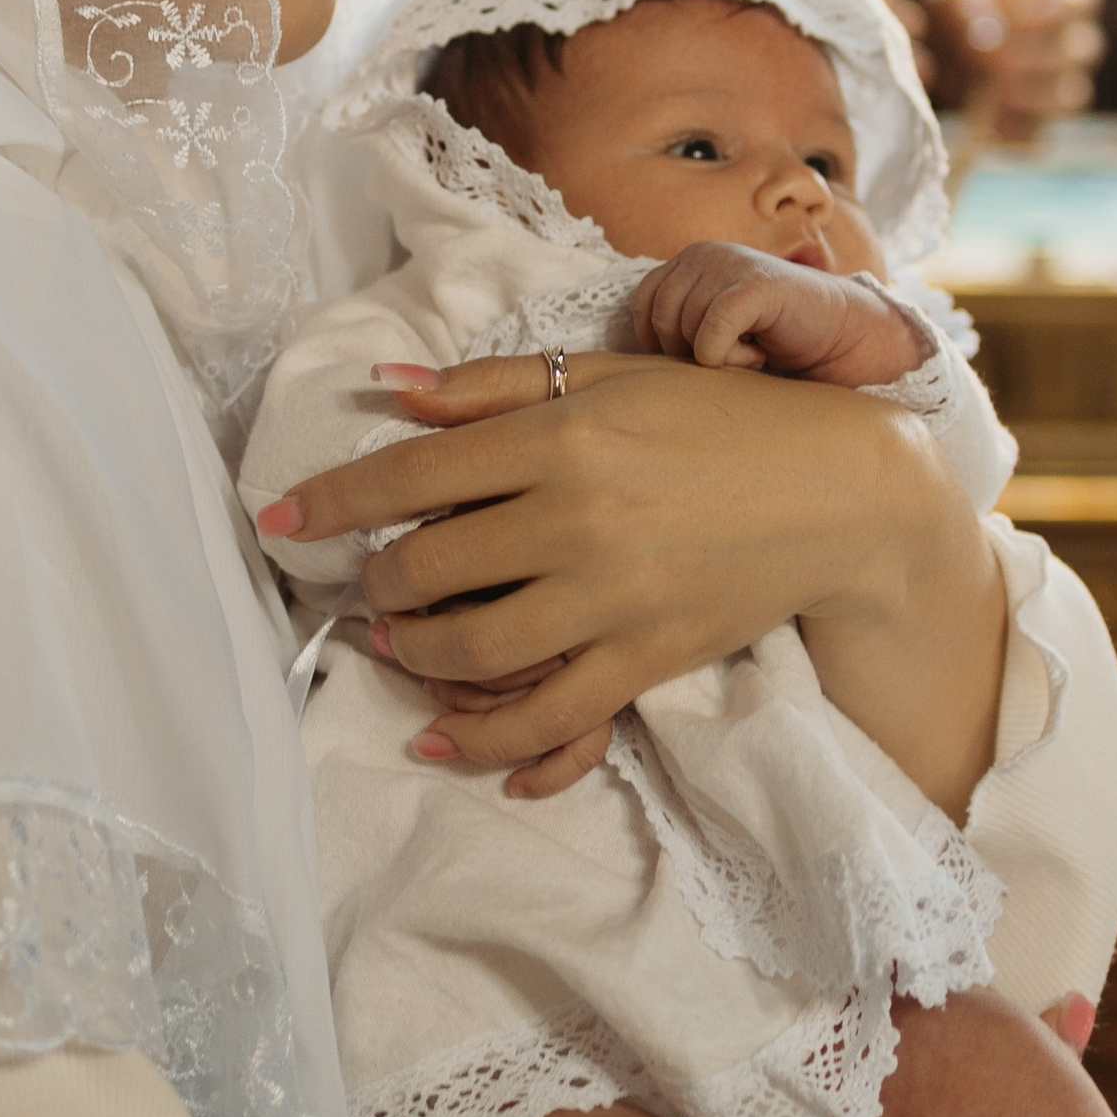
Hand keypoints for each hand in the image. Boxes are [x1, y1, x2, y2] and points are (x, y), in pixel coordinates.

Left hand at [269, 348, 1005, 812]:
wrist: (838, 492)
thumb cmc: (717, 422)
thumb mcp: (609, 378)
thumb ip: (493, 389)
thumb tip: (391, 388)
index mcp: (560, 435)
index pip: (409, 475)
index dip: (330, 502)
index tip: (279, 522)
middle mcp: (576, 517)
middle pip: (425, 566)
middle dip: (375, 583)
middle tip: (370, 584)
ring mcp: (610, 596)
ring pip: (469, 647)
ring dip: (411, 654)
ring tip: (398, 643)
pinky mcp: (645, 658)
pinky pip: (546, 718)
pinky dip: (484, 738)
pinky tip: (443, 737)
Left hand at [628, 241, 928, 386]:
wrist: (847, 339)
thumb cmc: (779, 344)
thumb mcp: (714, 333)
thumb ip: (677, 333)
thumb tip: (619, 367)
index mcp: (690, 262)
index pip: (641, 306)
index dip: (663, 344)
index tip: (702, 359)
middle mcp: (704, 254)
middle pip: (658, 320)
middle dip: (688, 354)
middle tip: (735, 356)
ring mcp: (730, 263)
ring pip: (684, 329)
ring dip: (718, 358)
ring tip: (755, 351)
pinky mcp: (756, 284)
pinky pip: (711, 334)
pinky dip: (732, 358)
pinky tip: (763, 352)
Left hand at [914, 0, 1104, 141]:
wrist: (939, 56)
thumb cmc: (955, 13)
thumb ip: (962, 3)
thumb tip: (980, 22)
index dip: (1059, 9)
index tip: (1019, 17)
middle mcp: (1075, 43)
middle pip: (1084, 50)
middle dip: (1040, 57)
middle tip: (999, 62)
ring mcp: (1064, 88)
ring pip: (1071, 97)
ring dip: (1033, 97)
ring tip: (995, 92)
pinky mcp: (1040, 125)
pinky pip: (1041, 136)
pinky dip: (1016, 131)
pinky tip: (989, 120)